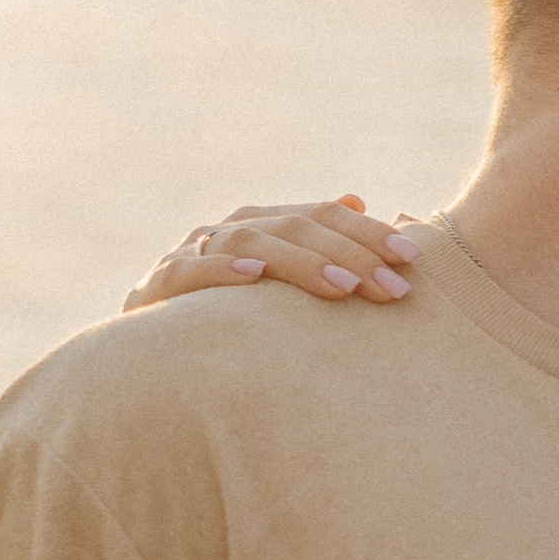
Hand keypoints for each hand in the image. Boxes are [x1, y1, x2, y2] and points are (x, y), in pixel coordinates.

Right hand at [122, 194, 419, 312]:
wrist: (146, 361)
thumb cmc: (226, 323)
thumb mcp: (276, 288)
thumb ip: (313, 245)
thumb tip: (357, 198)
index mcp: (260, 226)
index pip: (321, 215)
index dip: (368, 232)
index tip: (412, 259)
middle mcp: (225, 231)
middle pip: (293, 226)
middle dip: (349, 253)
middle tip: (393, 287)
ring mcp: (188, 255)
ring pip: (249, 242)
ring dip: (300, 262)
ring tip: (343, 285)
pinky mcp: (156, 288)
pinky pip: (189, 272)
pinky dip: (221, 271)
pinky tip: (254, 278)